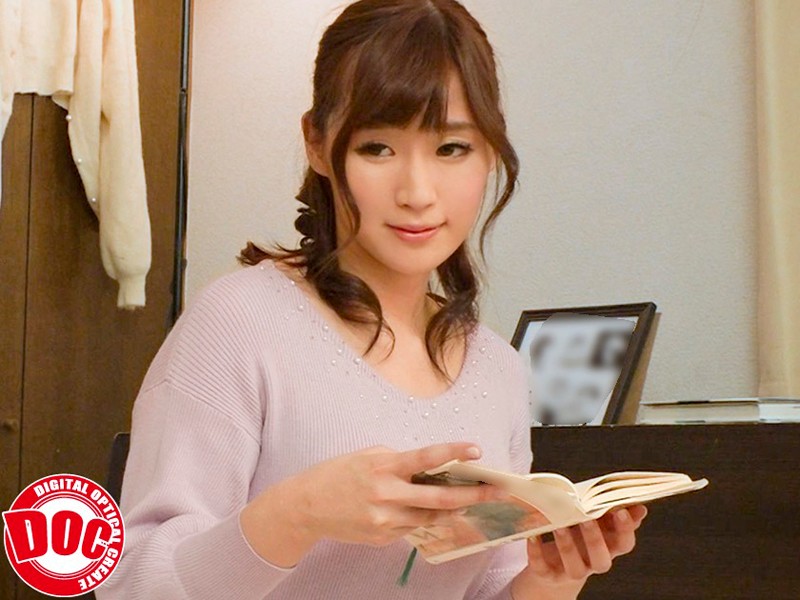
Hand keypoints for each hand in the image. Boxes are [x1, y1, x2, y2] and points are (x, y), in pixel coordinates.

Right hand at [241, 442, 506, 565]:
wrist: (306, 506)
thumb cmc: (338, 473)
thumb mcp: (368, 456)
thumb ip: (398, 461)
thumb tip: (428, 468)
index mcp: (384, 466)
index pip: (427, 457)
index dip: (454, 452)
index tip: (477, 450)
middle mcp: (387, 494)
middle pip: (439, 498)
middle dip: (472, 495)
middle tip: (497, 492)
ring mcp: (385, 519)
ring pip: (429, 517)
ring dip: (451, 509)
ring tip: (470, 500)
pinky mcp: (382, 537)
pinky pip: (411, 527)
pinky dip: (421, 518)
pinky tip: (423, 510)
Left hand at [512, 505, 647, 599]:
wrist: (554, 566)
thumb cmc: (578, 536)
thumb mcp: (597, 524)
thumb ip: (614, 514)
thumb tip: (639, 506)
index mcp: (608, 548)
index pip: (624, 544)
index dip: (625, 530)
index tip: (621, 510)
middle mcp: (593, 564)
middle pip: (601, 559)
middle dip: (595, 539)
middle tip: (587, 517)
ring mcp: (571, 572)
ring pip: (574, 567)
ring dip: (567, 546)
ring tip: (560, 525)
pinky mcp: (549, 575)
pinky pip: (543, 567)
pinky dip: (537, 551)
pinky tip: (533, 535)